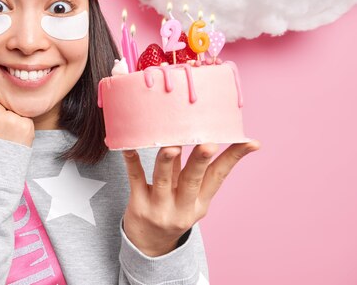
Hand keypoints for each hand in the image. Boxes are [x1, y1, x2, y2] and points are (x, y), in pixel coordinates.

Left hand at [121, 140, 260, 256]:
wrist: (148, 245)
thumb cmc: (173, 210)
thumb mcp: (191, 198)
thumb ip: (195, 171)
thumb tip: (205, 135)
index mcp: (200, 202)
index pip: (219, 176)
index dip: (234, 158)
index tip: (250, 142)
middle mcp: (182, 207)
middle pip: (192, 180)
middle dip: (200, 161)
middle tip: (208, 145)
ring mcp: (159, 207)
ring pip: (163, 179)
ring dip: (167, 161)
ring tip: (172, 146)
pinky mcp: (138, 205)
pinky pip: (136, 179)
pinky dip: (133, 162)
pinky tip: (131, 147)